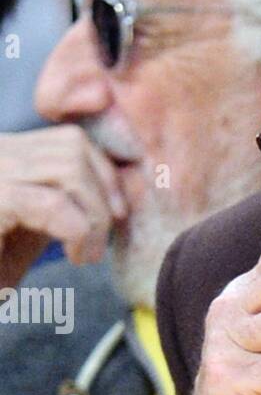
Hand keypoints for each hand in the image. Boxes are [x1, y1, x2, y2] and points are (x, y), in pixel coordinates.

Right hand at [0, 126, 127, 285]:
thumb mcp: (39, 224)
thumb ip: (69, 200)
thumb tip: (115, 193)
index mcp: (7, 153)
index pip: (70, 140)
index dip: (105, 175)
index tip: (116, 216)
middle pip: (74, 148)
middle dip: (103, 197)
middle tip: (98, 244)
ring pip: (69, 169)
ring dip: (93, 217)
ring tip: (85, 254)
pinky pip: (52, 204)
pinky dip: (77, 230)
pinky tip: (74, 255)